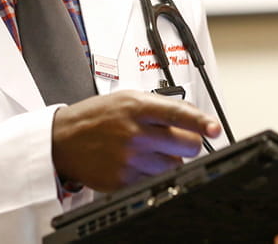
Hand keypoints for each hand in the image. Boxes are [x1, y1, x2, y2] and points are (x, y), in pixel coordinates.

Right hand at [50, 90, 220, 192]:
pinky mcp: (123, 180)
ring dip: (170, 159)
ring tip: (150, 149)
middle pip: (187, 144)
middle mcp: (136, 134)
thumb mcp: (127, 97)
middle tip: (177, 139)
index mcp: (138, 108)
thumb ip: (160, 104)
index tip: (215, 128)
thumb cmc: (96, 116)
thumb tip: (192, 115)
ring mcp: (130, 159)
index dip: (202, 122)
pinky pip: (155, 180)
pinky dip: (153, 173)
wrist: (62, 139)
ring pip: (175, 165)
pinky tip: (137, 162)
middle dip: (189, 142)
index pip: (179, 114)